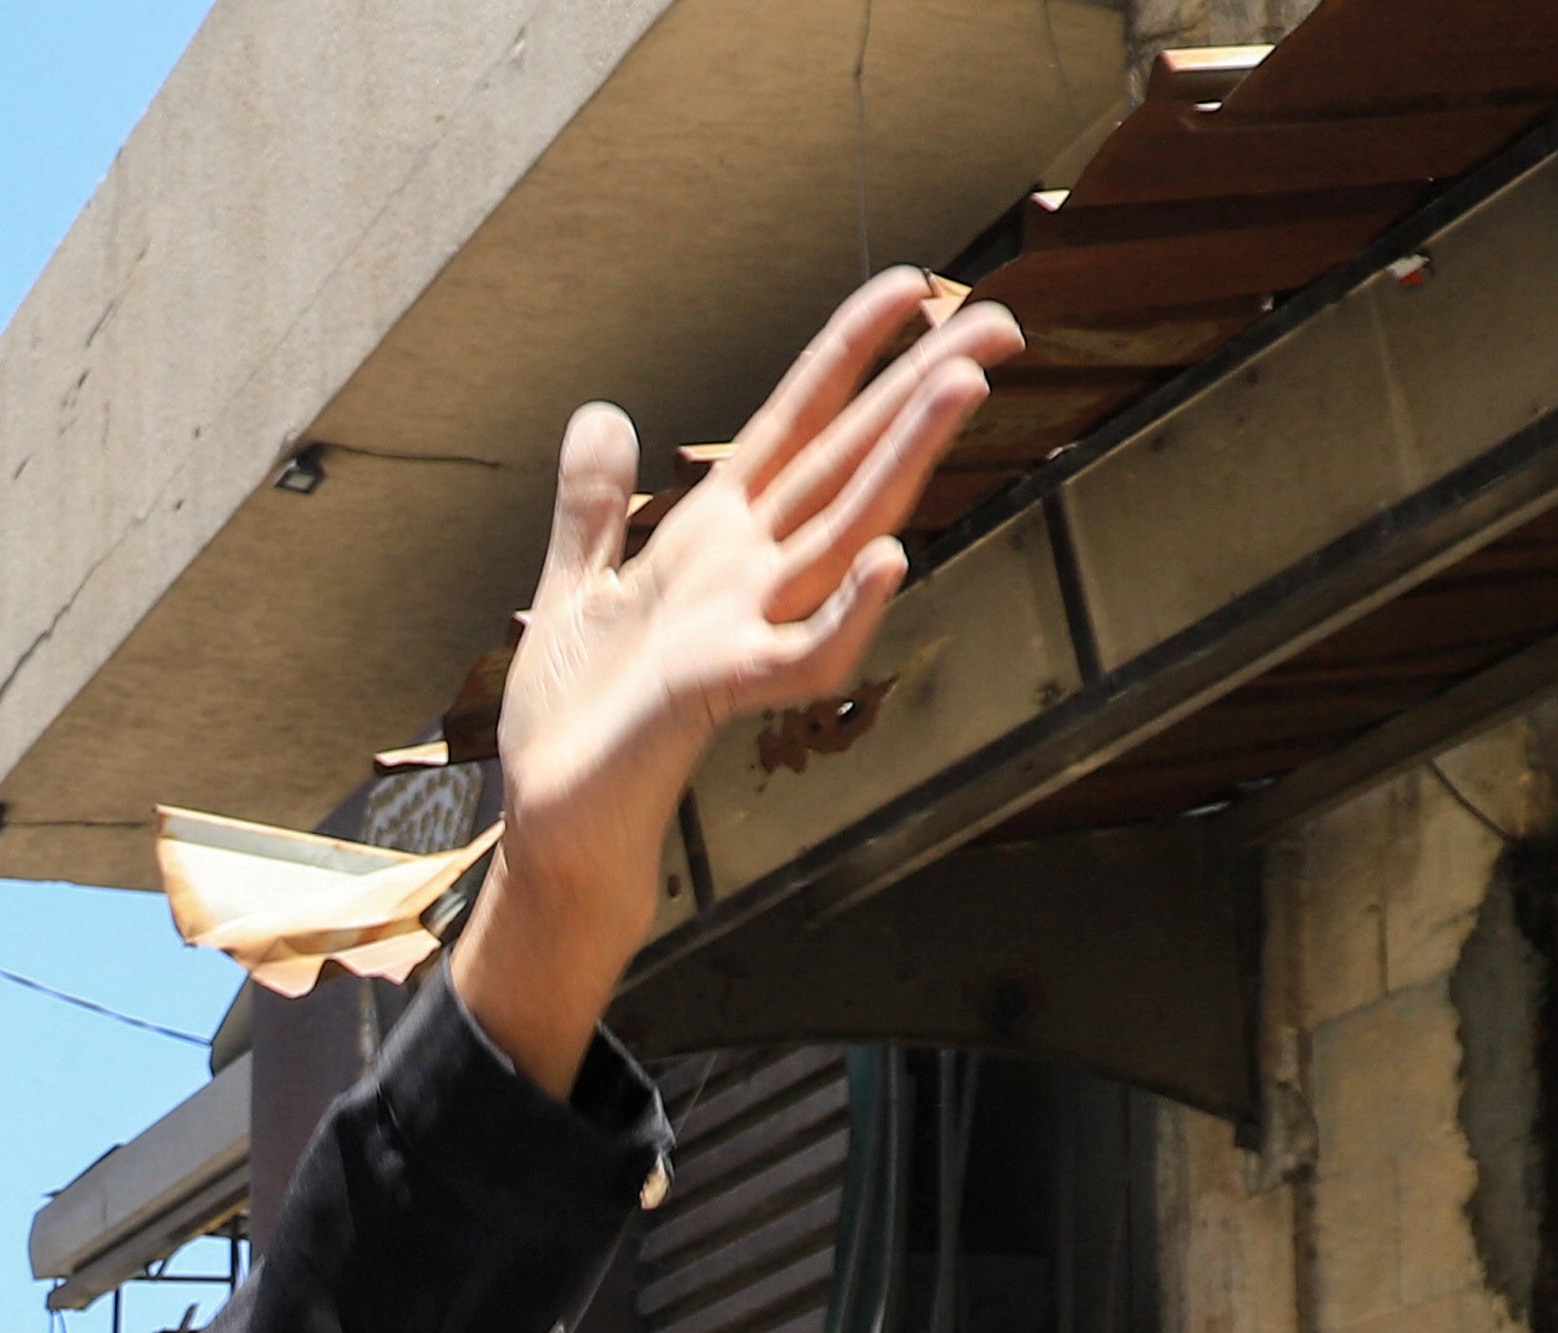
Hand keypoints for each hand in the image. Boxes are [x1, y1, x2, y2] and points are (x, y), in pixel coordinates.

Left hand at [448, 271, 1018, 1096]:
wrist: (553, 826)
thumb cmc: (576, 723)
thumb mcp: (574, 589)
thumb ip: (592, 507)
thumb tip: (601, 411)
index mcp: (711, 538)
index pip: (794, 424)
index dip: (847, 352)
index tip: (912, 282)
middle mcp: (744, 574)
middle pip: (844, 463)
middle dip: (917, 391)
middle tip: (1004, 321)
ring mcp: (743, 630)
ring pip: (842, 532)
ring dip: (902, 462)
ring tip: (962, 386)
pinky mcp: (722, 694)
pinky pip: (805, 652)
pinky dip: (848, 612)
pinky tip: (892, 561)